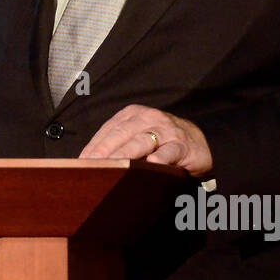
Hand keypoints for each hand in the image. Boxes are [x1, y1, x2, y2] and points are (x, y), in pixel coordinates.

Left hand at [78, 104, 212, 176]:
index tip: (81, 161)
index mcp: (132, 114)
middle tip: (91, 165)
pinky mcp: (182, 144)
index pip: (109, 129)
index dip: (94, 146)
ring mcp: (166, 130)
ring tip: (114, 165)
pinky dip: (161, 157)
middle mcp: (148, 118)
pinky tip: (153, 163)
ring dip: (127, 153)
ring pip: (143, 141)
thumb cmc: (160, 142)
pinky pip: (170, 151)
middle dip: (105, 150)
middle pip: (122, 133)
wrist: (198, 142)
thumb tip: (88, 162)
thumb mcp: (137, 137)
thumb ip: (117, 144)